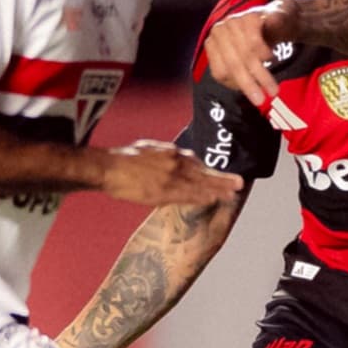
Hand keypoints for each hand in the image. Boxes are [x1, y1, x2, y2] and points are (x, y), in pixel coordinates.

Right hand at [101, 140, 242, 206]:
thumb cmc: (122, 158)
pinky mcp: (164, 192)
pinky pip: (188, 195)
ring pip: (199, 185)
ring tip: (232, 193)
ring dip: (217, 189)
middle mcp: (174, 163)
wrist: (108, 168)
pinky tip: (212, 200)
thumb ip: (164, 153)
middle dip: (221, 179)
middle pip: (203, 173)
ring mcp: (171, 178)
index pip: (194, 162)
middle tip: (239, 183)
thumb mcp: (148, 148)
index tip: (219, 175)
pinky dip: (202, 197)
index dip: (208, 170)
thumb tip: (177, 156)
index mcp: (169, 152)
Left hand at [205, 0, 296, 107]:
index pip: (221, 71)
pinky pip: (254, 40)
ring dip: (260, 72)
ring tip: (272, 84)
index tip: (253, 99)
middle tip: (262, 101)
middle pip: (233, 64)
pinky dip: (263, 52)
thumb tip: (240, 91)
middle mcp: (218, 31)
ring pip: (245, 54)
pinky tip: (269, 57)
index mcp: (212, 44)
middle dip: (249, 84)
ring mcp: (232, 21)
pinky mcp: (249, 16)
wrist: (276, 21)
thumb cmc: (257, 45)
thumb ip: (237, 76)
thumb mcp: (244, 64)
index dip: (237, 86)